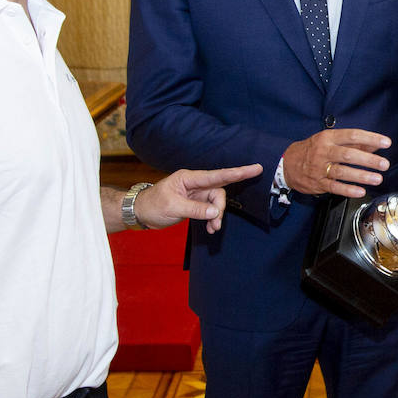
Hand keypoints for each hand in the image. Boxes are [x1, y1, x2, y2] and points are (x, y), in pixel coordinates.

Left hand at [139, 163, 262, 233]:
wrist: (141, 212)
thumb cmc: (152, 205)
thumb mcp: (173, 207)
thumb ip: (195, 209)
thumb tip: (215, 213)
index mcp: (189, 178)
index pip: (217, 175)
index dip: (238, 172)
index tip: (256, 168)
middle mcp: (195, 184)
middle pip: (219, 191)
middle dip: (221, 207)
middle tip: (216, 223)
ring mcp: (196, 194)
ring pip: (216, 203)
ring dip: (216, 217)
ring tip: (212, 229)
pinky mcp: (195, 204)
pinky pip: (210, 210)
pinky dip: (211, 219)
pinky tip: (209, 228)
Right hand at [283, 129, 390, 197]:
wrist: (287, 164)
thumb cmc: (312, 150)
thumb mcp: (330, 140)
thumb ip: (353, 144)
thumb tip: (375, 146)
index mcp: (328, 138)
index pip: (353, 135)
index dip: (371, 138)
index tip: (386, 143)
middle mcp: (324, 151)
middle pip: (349, 155)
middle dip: (369, 160)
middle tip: (384, 164)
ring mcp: (320, 168)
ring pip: (343, 172)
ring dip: (362, 176)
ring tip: (377, 178)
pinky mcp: (318, 183)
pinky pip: (334, 187)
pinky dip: (348, 190)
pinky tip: (360, 191)